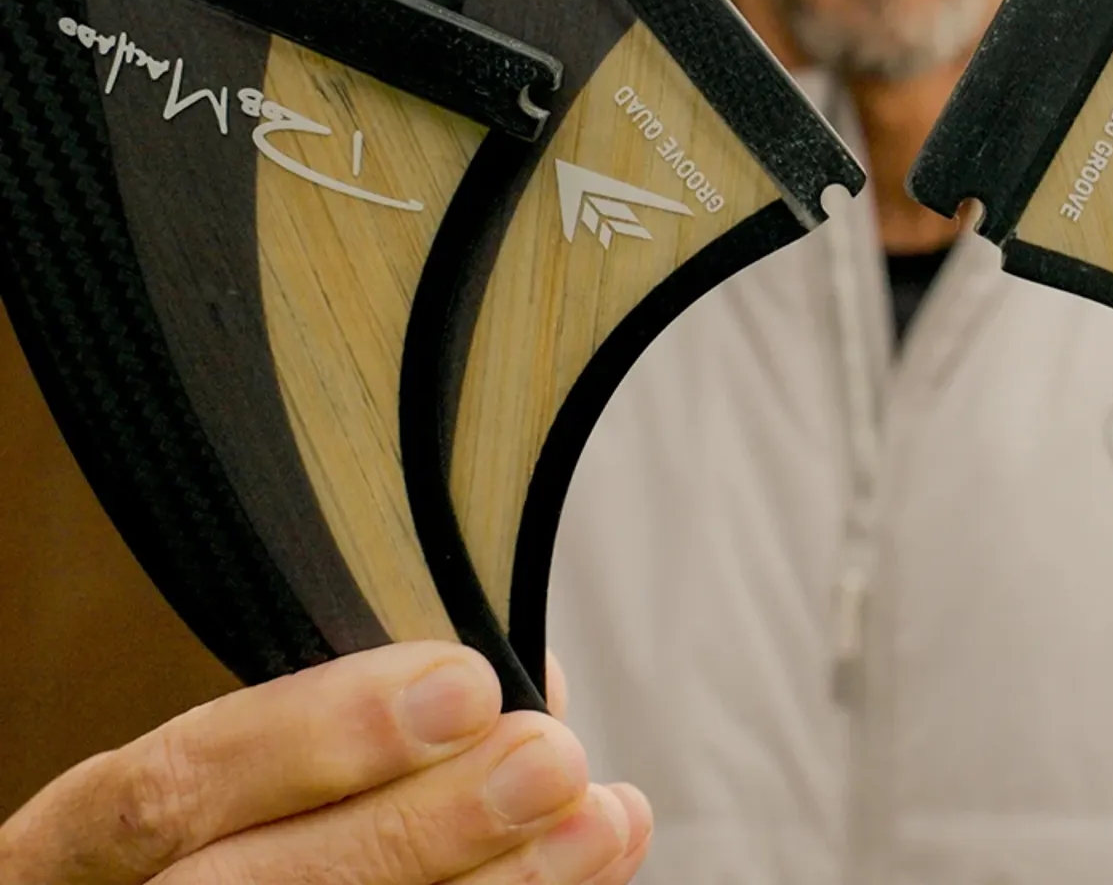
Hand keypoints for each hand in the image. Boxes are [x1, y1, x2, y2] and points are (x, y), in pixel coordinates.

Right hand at [0, 641, 650, 884]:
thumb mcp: (257, 766)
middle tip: (553, 760)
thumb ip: (359, 720)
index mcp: (78, 849)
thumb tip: (518, 678)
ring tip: (603, 824)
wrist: (266, 873)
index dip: (315, 737)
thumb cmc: (256, 824)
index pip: (168, 790)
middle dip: (415, 830)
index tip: (467, 683)